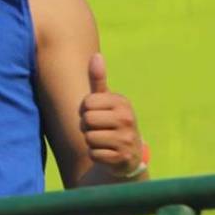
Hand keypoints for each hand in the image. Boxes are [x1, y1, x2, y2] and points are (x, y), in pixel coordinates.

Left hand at [79, 53, 143, 178]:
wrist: (128, 154)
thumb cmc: (111, 122)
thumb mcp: (106, 101)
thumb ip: (98, 80)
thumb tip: (96, 56)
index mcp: (122, 102)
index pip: (87, 103)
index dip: (85, 111)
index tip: (97, 115)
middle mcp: (128, 119)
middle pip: (87, 121)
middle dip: (87, 127)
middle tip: (99, 129)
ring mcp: (127, 139)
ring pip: (89, 138)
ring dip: (91, 142)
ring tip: (104, 141)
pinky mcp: (122, 158)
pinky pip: (94, 154)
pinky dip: (96, 155)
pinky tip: (107, 153)